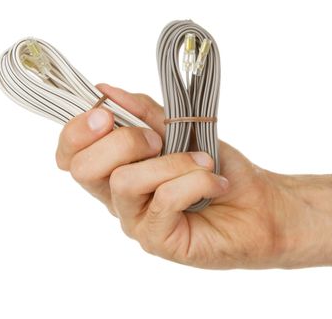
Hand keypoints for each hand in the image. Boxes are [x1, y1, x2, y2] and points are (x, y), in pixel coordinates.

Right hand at [55, 84, 331, 268]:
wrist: (261, 203)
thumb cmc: (220, 167)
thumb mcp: (182, 130)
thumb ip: (144, 113)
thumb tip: (106, 90)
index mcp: (117, 169)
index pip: (70, 155)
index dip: (76, 131)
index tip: (105, 112)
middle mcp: (119, 198)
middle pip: (83, 168)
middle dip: (123, 141)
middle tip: (160, 139)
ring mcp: (137, 222)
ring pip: (126, 181)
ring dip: (172, 161)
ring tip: (203, 162)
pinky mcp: (159, 241)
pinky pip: (164, 199)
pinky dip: (196, 181)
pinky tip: (216, 184)